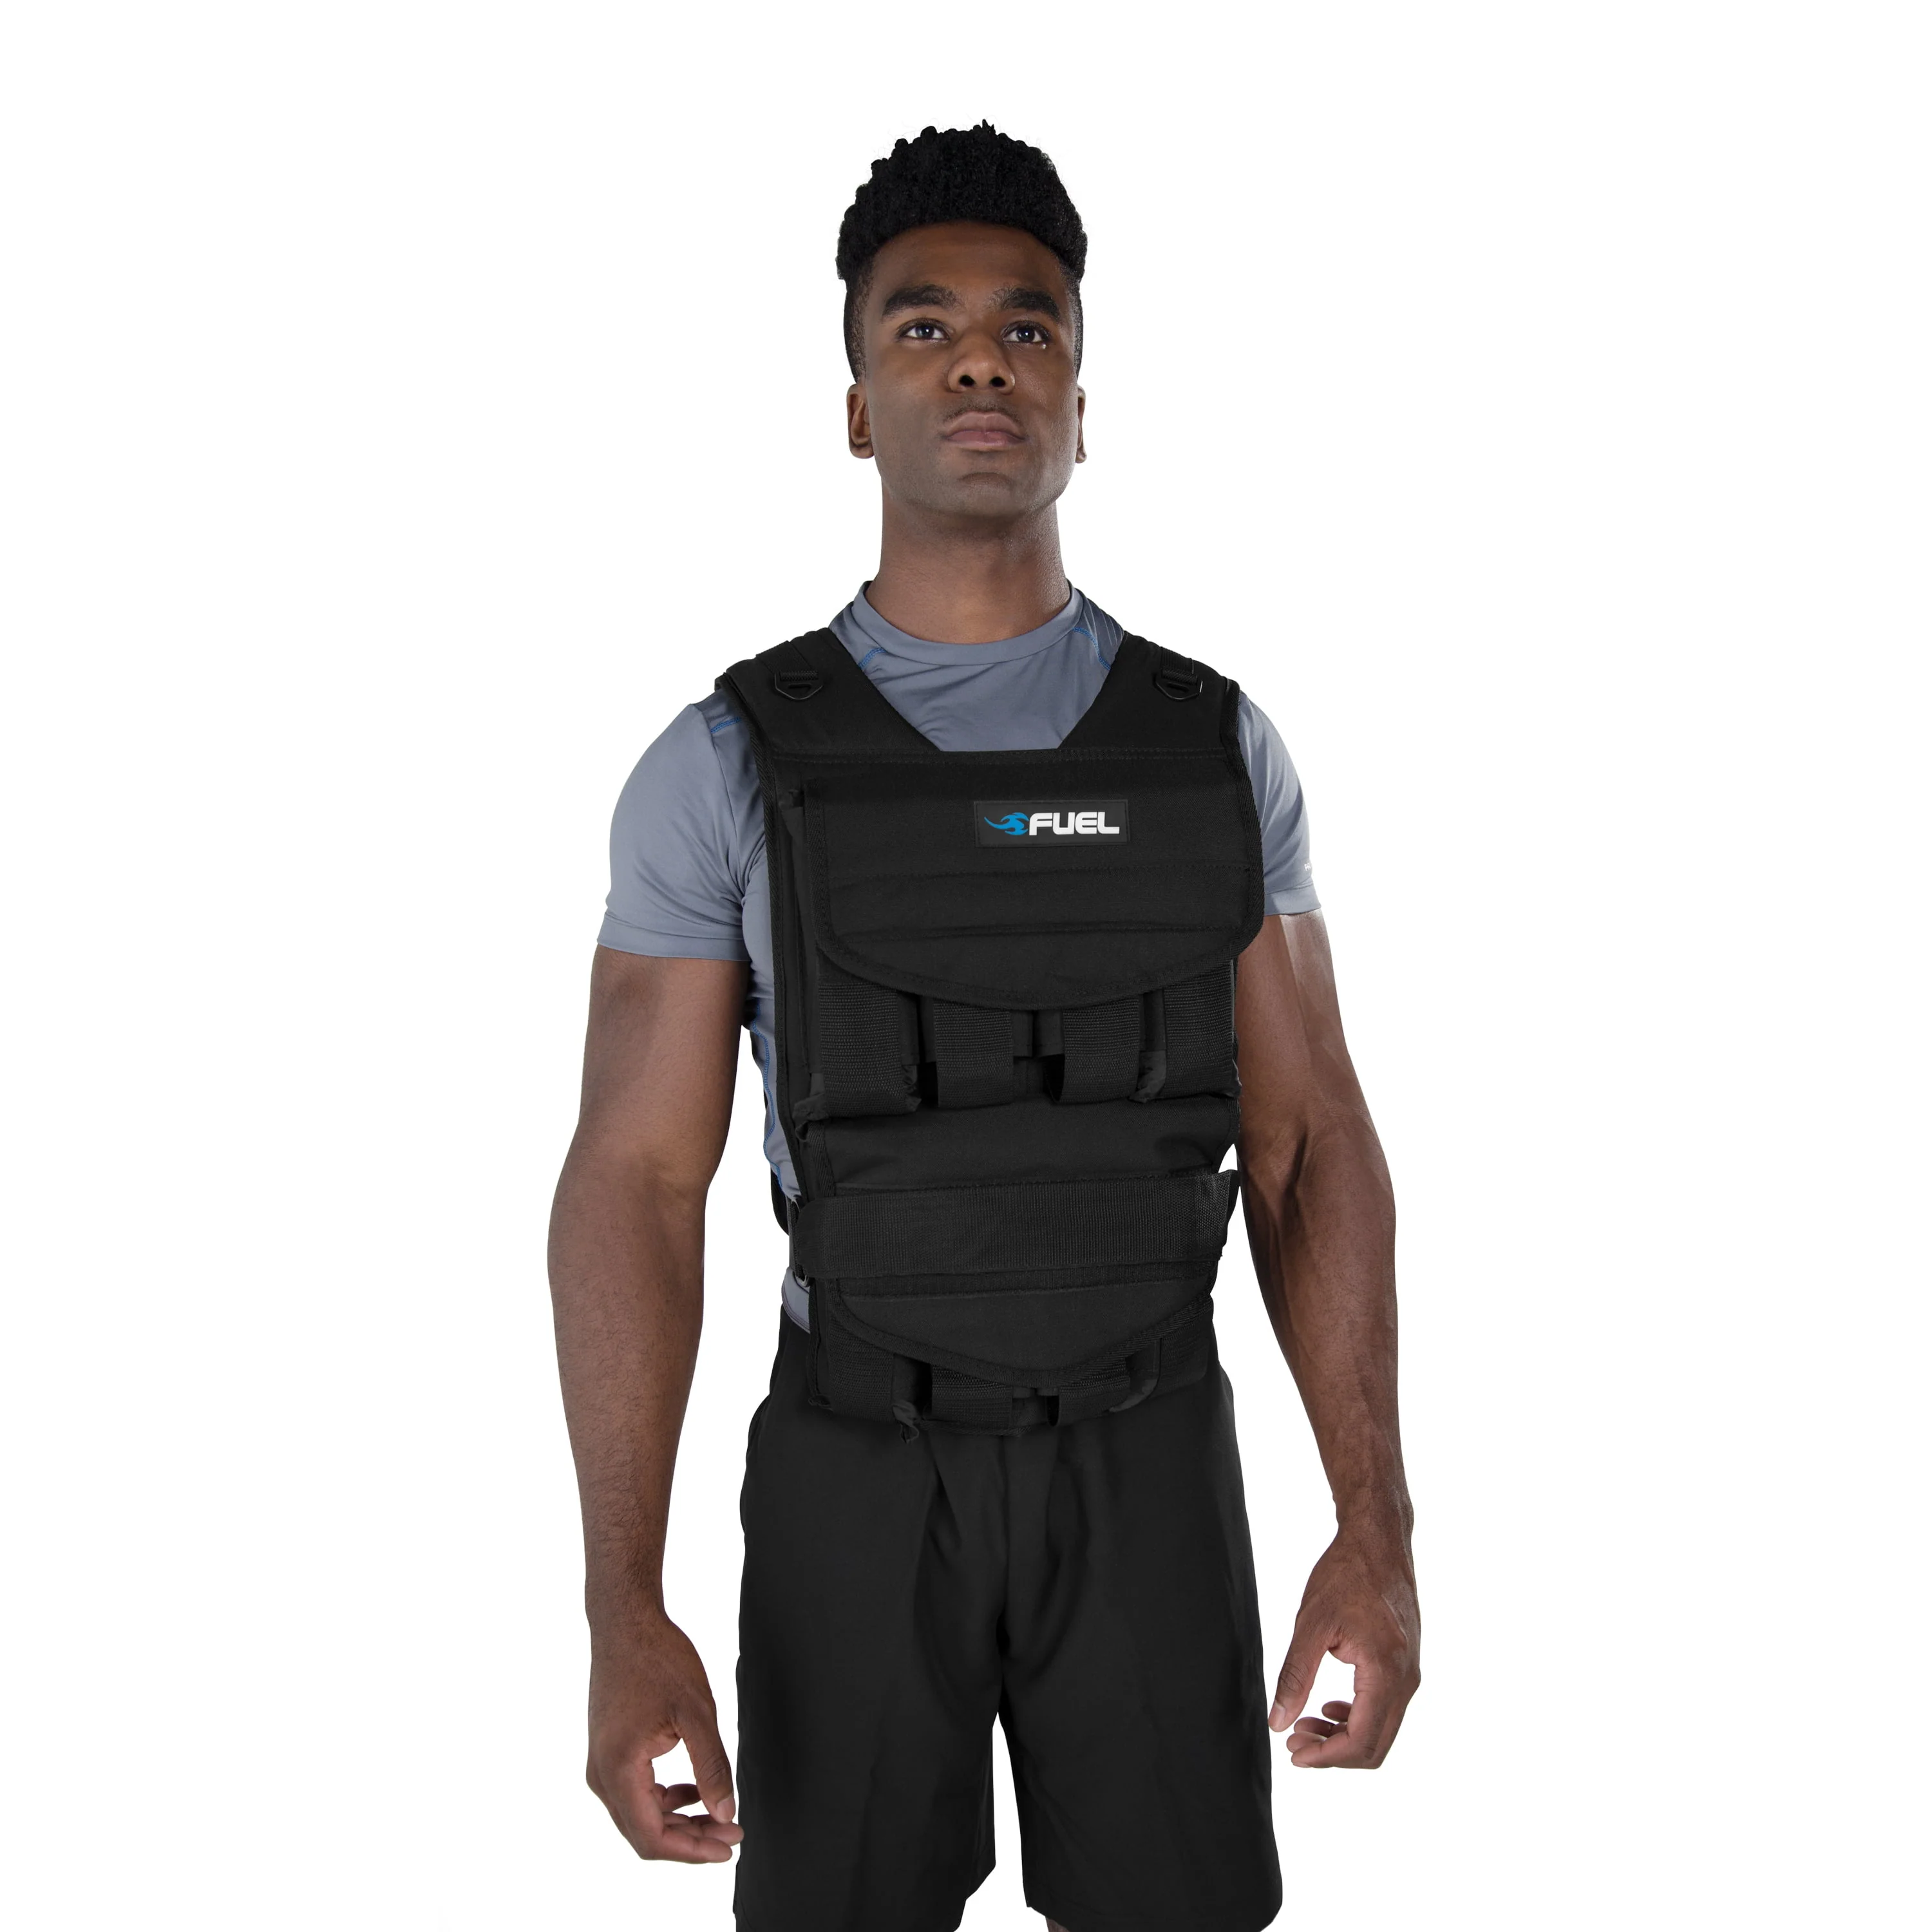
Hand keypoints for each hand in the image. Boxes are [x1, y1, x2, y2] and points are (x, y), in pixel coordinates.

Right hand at [586, 1611, 742, 1861]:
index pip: (652, 1837)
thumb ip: (712, 1767)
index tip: (729, 1845)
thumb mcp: (697, 1712)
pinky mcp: (608, 1752)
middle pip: (644, 1833)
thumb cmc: (658, 1659)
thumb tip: (727, 1812)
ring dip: (679, 1820)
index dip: (692, 1850)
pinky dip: (666, 1799)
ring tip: (720, 1814)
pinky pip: (635, 1793)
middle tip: (733, 1832)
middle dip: (690, 1838)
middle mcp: (602, 1775)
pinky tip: (693, 1789)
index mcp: (618, 1769)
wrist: (625, 1622)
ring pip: (640, 1815)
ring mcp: (601, 1764)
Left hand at [1268, 1527, 1418, 1767]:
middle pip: (1375, 1745)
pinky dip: (1356, 1717)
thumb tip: (1278, 1722)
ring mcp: (1410, 1673)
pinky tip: (1329, 1706)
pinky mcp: (1405, 1664)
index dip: (1326, 1757)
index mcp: (1386, 1672)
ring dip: (1342, 1736)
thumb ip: (1295, 1676)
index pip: (1362, 1741)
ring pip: (1381, 1729)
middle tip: (1293, 1741)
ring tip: (1304, 1725)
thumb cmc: (1346, 1574)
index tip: (1293, 1753)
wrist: (1379, 1541)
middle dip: (1332, 1752)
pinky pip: (1385, 1708)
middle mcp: (1406, 1680)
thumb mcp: (1311, 1624)